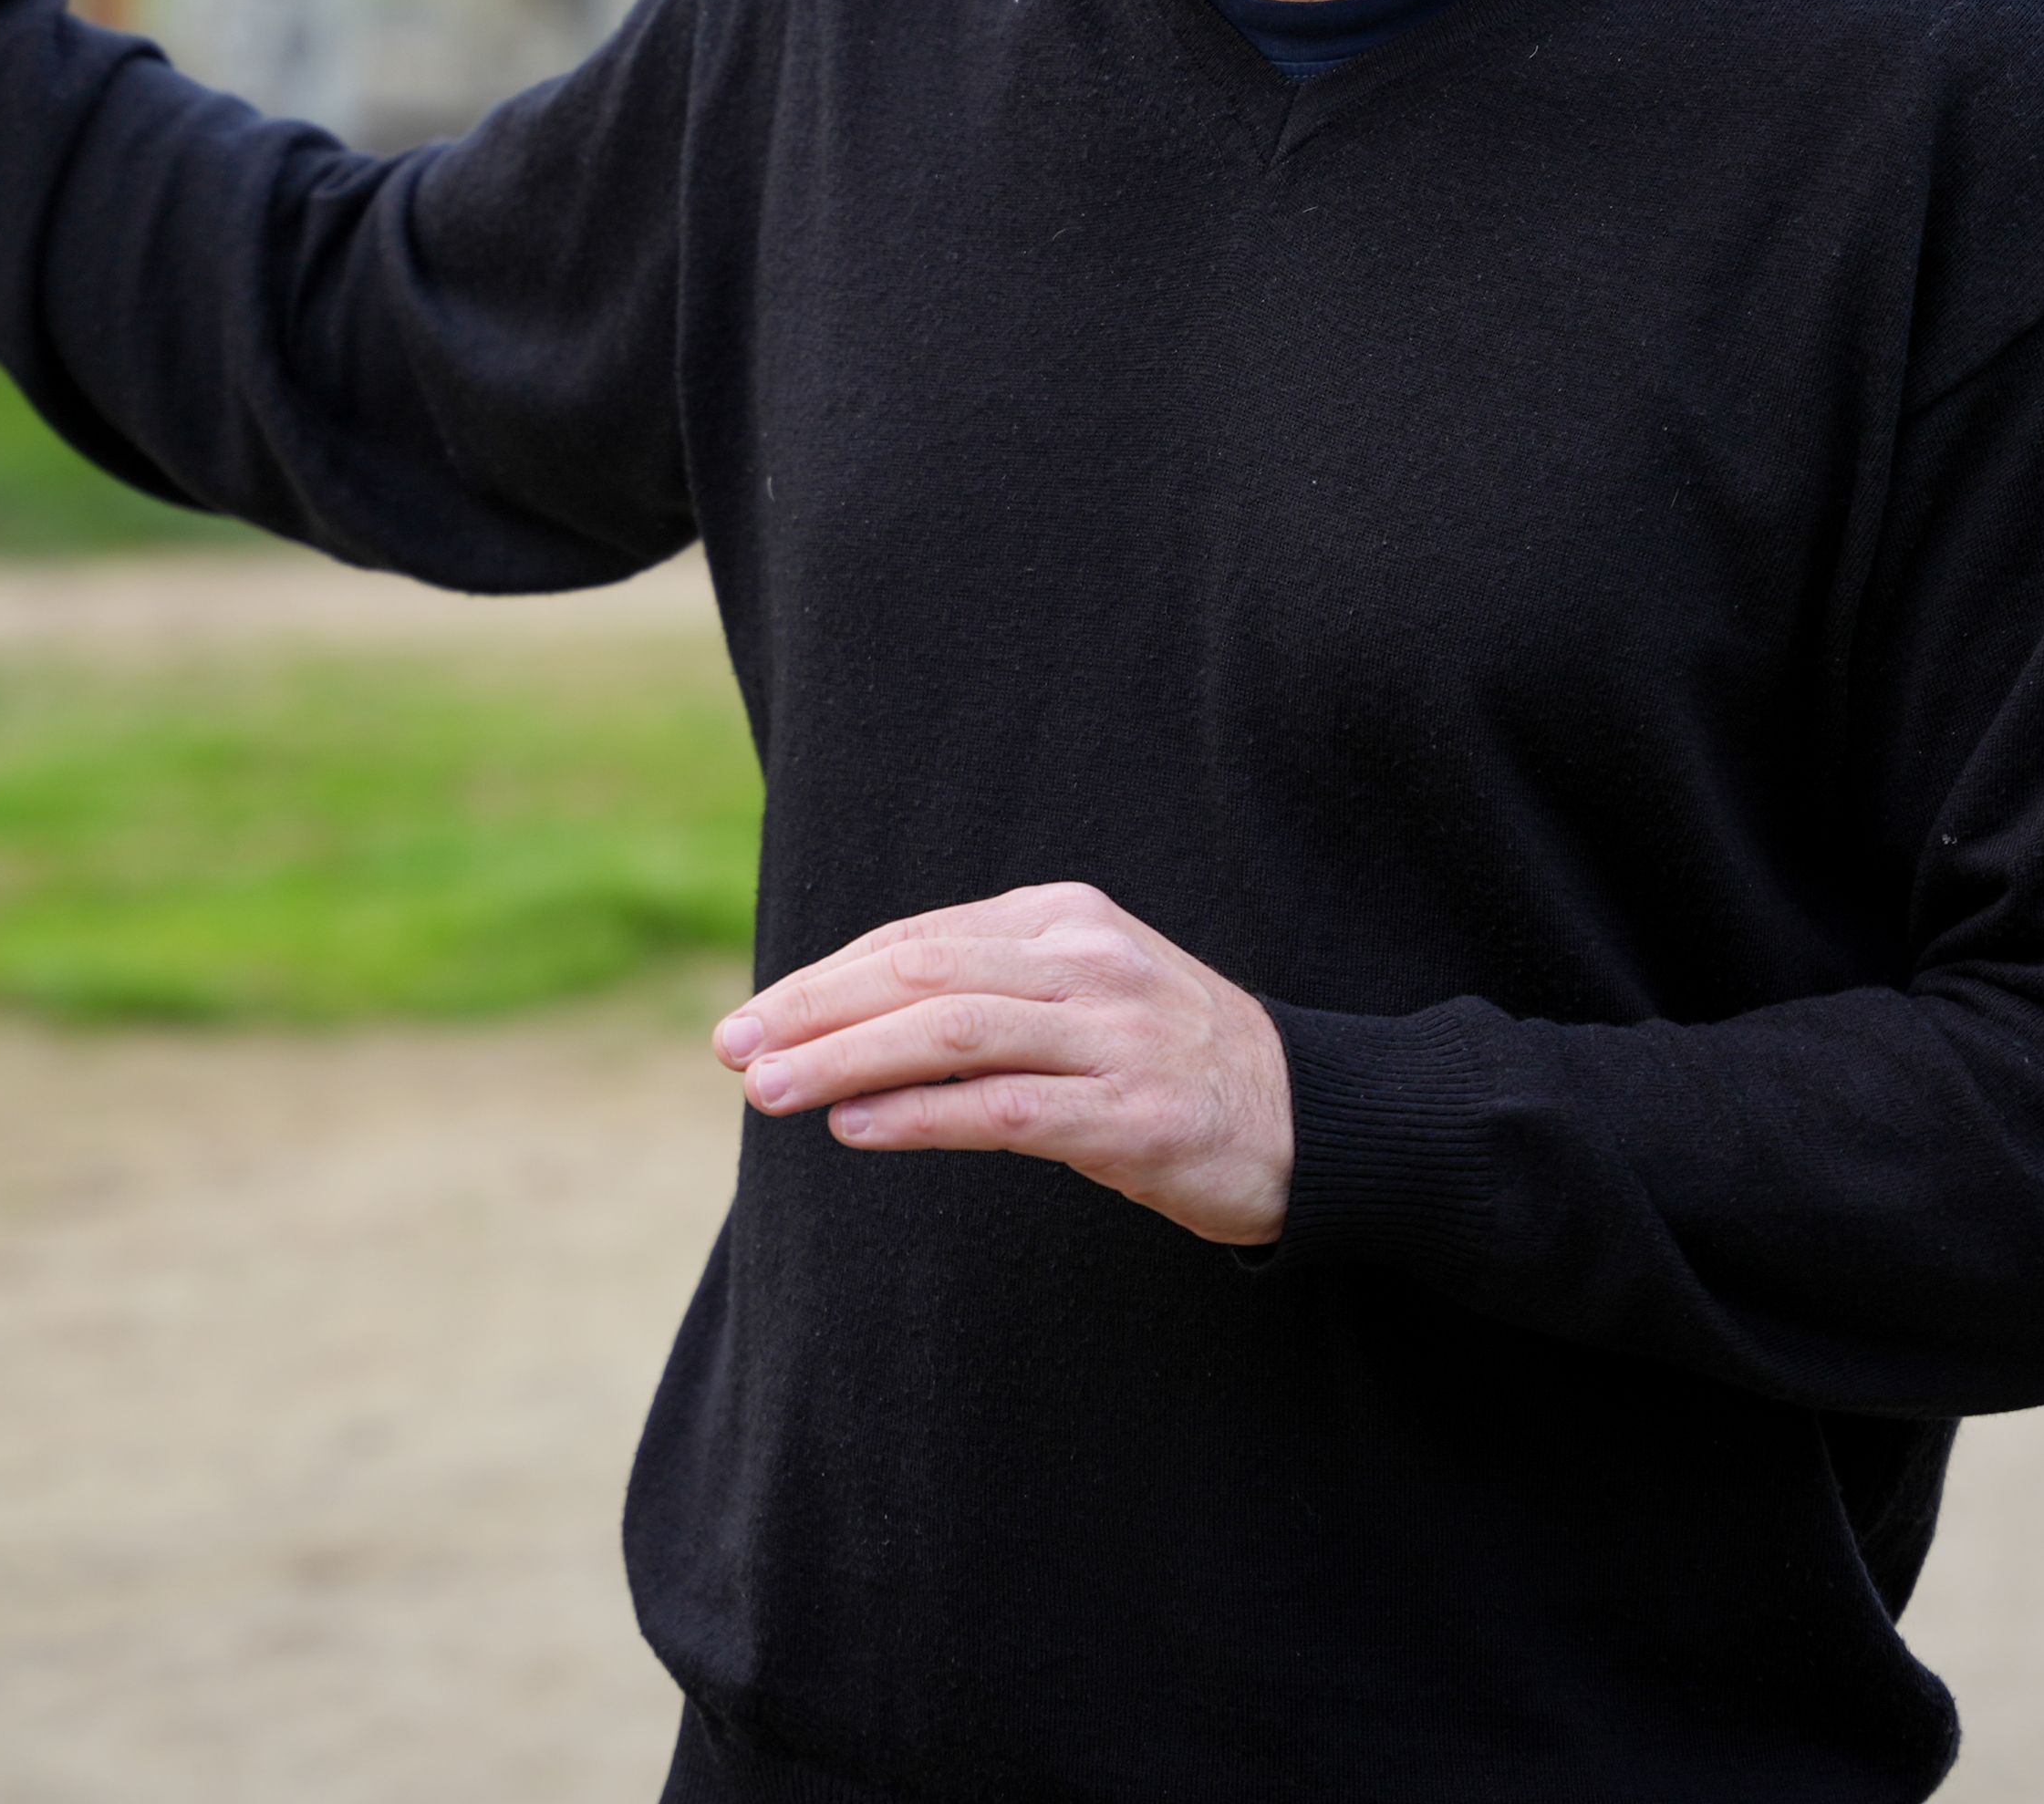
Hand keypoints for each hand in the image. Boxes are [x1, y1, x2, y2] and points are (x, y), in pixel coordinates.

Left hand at [713, 881, 1295, 1245]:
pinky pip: (1005, 1108)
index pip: (916, 937)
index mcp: (1064, 918)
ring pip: (951, 1031)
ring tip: (768, 1089)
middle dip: (813, 1009)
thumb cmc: (1169, 1061)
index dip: (823, 978)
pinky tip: (855, 1126)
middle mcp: (1087, 961)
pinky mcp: (1134, 1115)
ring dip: (845, 1059)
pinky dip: (920, 1116)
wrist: (1311, 1119)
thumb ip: (983, 989)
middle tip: (732, 1048)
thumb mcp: (1081, 992)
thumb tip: (844, 1019)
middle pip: (920, 970)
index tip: (752, 1018)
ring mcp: (1115, 1035)